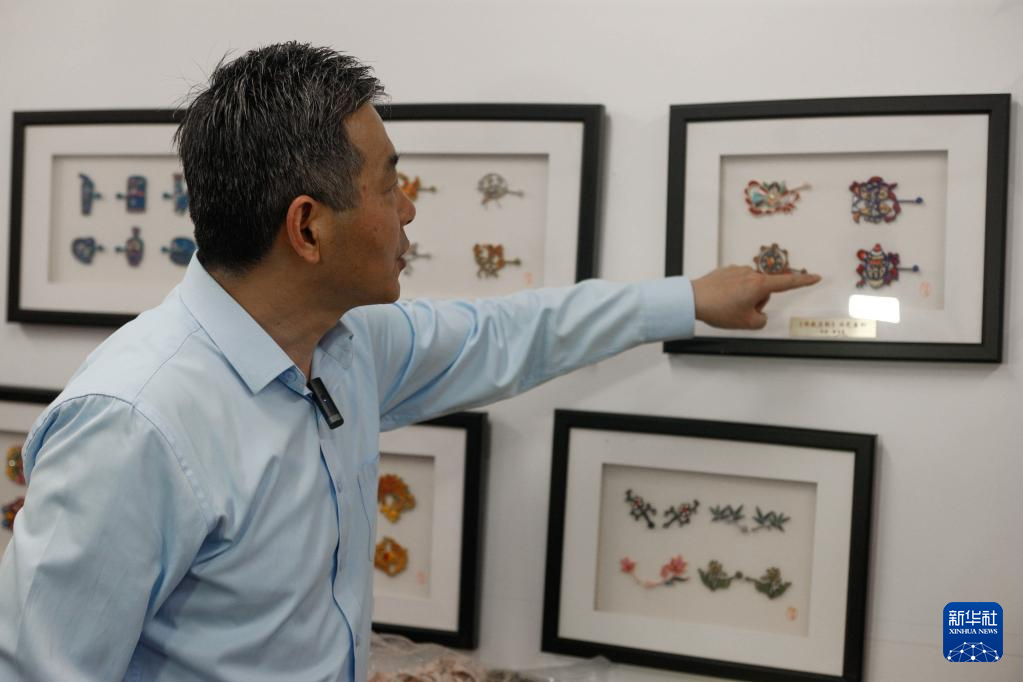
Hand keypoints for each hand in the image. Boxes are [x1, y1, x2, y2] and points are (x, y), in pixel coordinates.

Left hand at [691, 266, 820, 329]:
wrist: (693, 299)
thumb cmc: (720, 310)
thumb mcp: (747, 323)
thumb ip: (761, 320)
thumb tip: (759, 313)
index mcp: (760, 285)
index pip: (788, 283)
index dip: (803, 281)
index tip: (816, 277)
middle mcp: (751, 274)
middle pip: (764, 291)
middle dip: (757, 302)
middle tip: (739, 312)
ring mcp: (737, 270)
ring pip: (749, 288)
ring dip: (744, 298)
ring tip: (727, 306)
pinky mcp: (725, 271)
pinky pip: (736, 284)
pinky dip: (732, 292)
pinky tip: (721, 299)